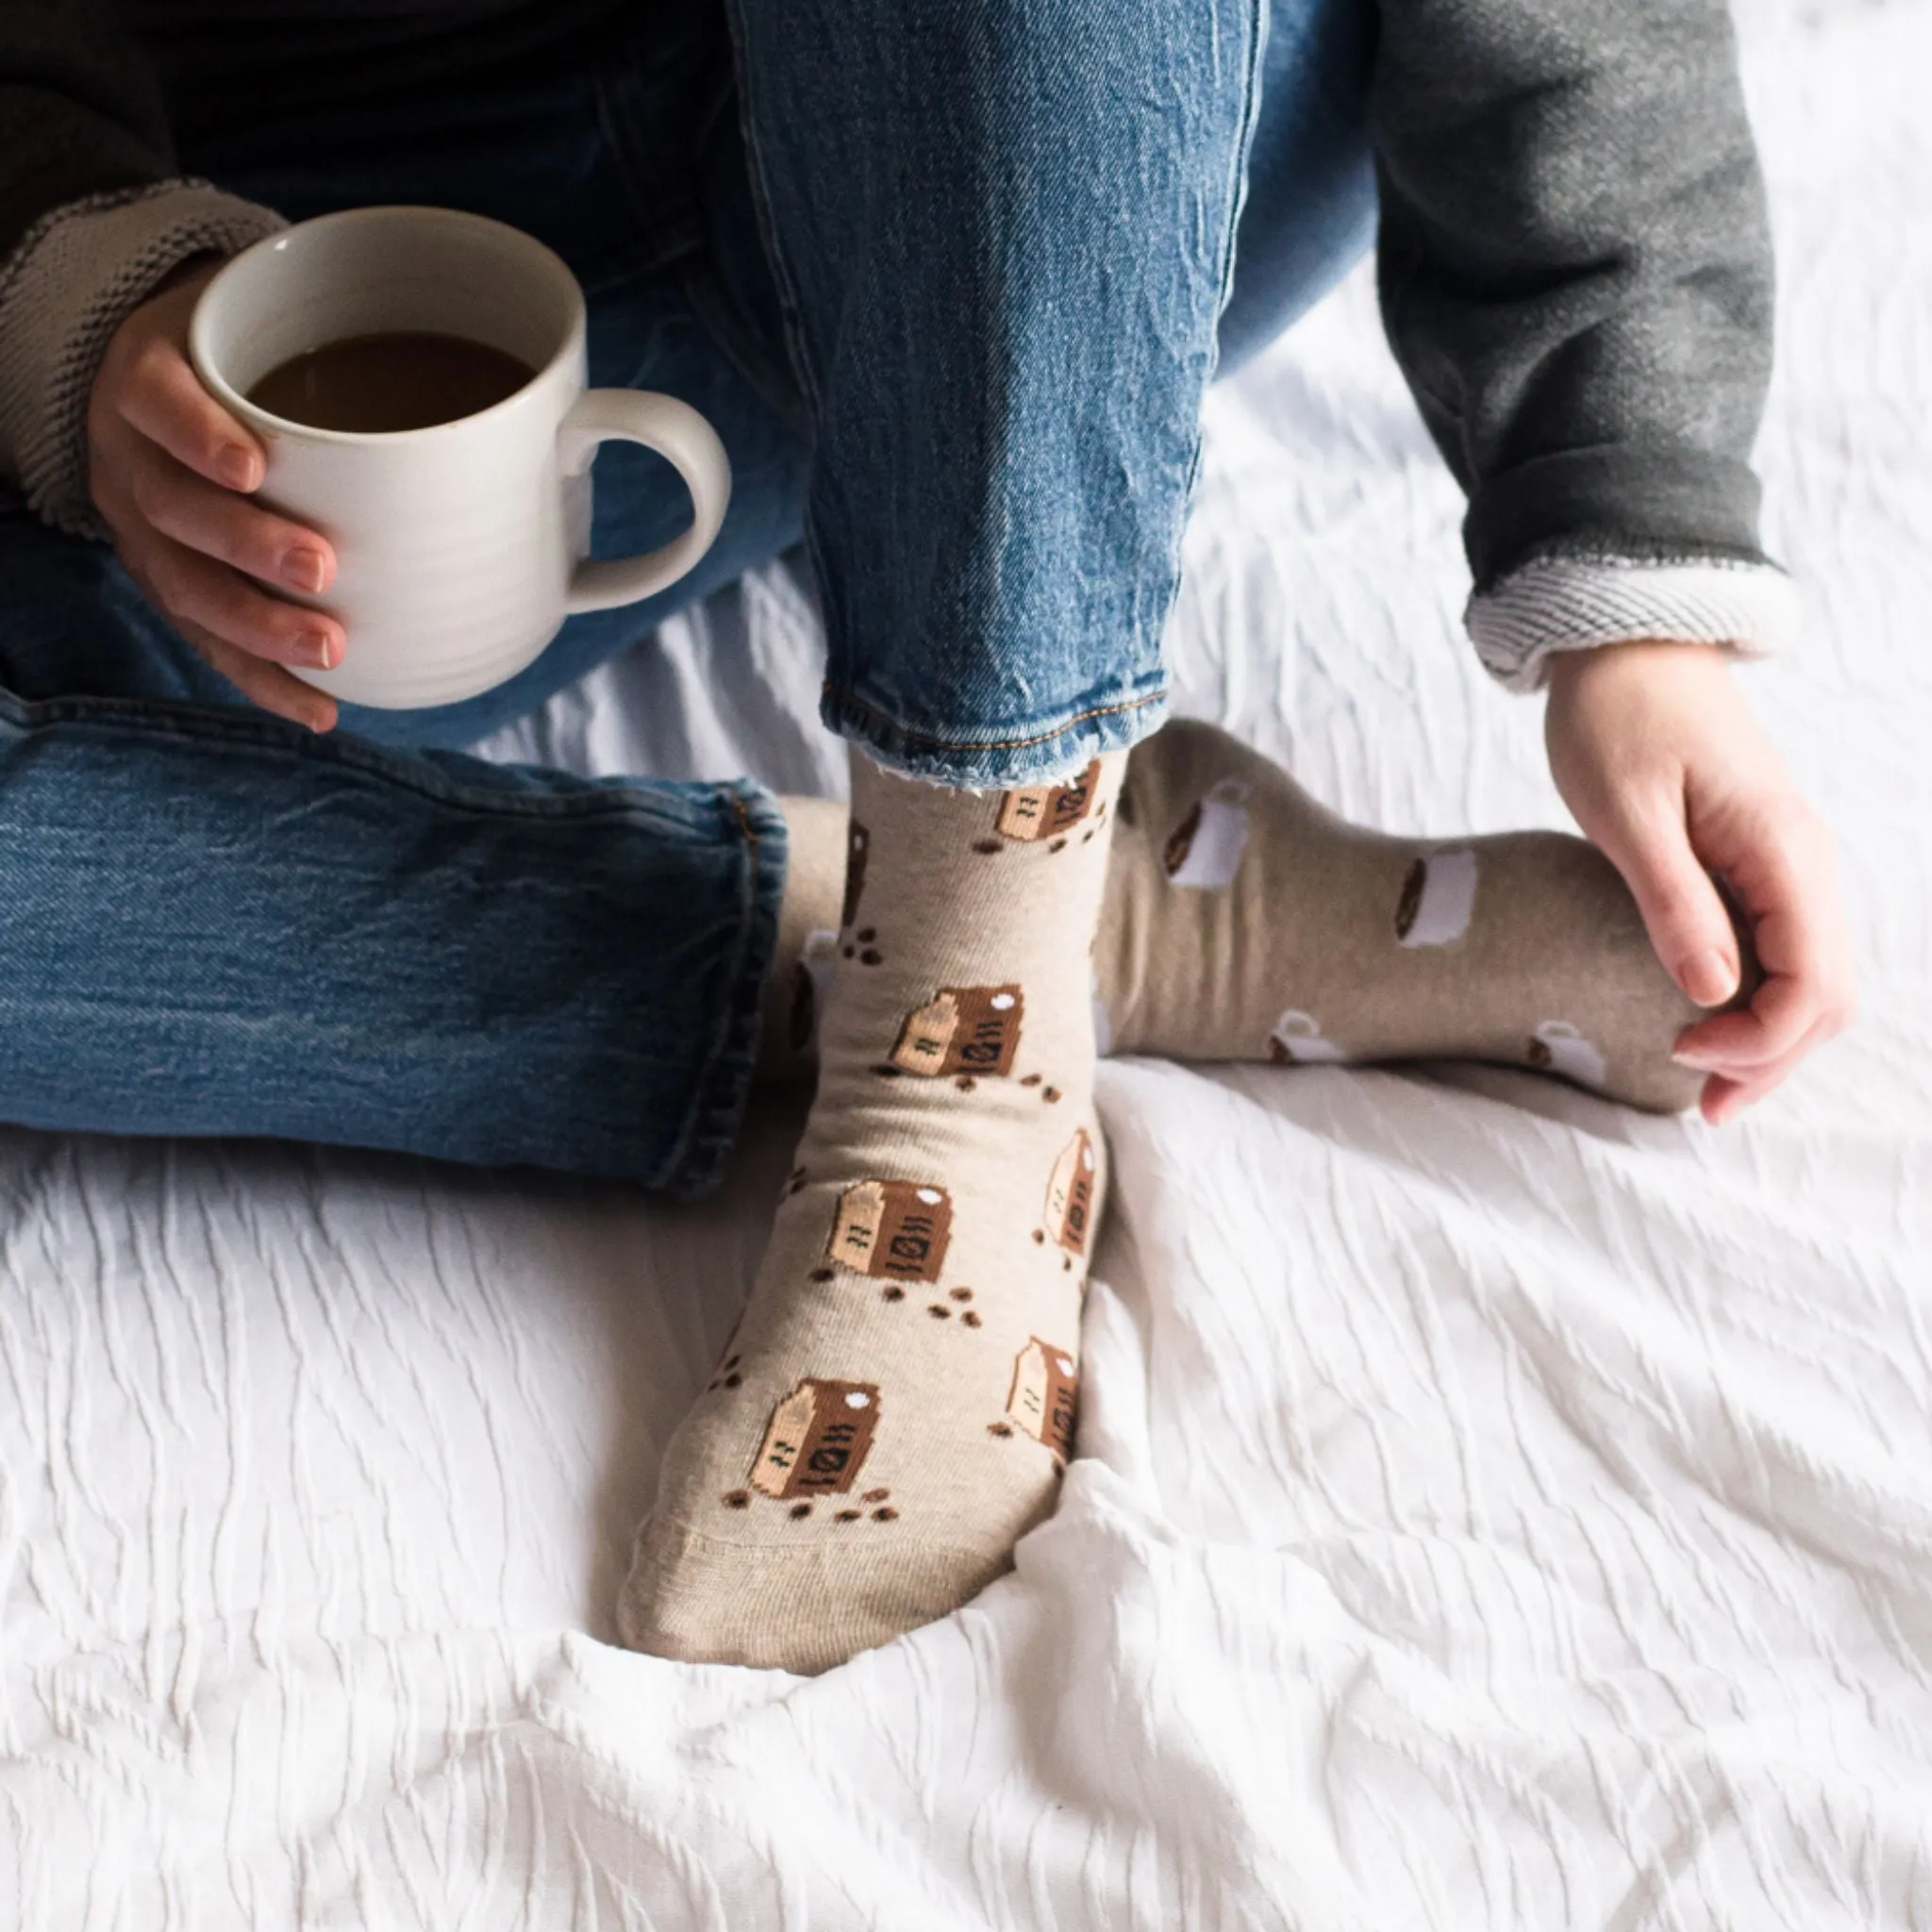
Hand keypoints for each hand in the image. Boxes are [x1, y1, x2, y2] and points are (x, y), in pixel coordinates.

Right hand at [87, 257, 341, 730]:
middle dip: (247, 545)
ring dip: (259, 627)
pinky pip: (207, 642)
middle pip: (175, 507)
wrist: (154, 381)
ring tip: (328, 651)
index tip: (254, 465)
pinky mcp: (168, 583)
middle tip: (321, 568)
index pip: (156, 399)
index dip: (196, 433)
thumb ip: (361, 337)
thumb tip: (551, 398)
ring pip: (185, 587)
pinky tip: (320, 709)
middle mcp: (132, 457)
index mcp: (149, 376)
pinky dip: (265, 680)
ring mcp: (142, 528)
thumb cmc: (240, 356)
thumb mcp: (267, 316)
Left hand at [1544, 639, 1854, 1123]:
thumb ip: (1672, 902)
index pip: (1812, 984)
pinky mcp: (1758, 864)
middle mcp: (1805, 864)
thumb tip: (1712, 994)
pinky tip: (1707, 1023)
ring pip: (1810, 979)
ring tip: (1704, 1083)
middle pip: (1826, 996)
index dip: (1758, 1041)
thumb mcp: (1627, 813)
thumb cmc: (1617, 718)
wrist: (1628, 647)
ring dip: (1769, 1040)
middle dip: (1773, 1060)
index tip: (1681, 1052)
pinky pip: (1781, 950)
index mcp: (1784, 852)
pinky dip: (1756, 1000)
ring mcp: (1787, 865)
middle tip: (1699, 1106)